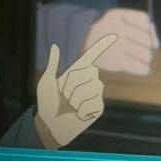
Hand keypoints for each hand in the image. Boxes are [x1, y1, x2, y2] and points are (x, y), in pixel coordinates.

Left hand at [34, 33, 116, 148]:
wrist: (51, 124)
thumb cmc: (47, 104)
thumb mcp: (47, 82)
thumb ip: (53, 65)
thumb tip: (55, 46)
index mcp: (77, 73)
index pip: (91, 56)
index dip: (101, 46)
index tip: (113, 36)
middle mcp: (89, 81)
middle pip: (89, 71)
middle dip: (72, 83)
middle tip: (64, 96)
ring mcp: (95, 94)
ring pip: (91, 87)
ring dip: (75, 98)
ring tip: (69, 106)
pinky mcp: (98, 107)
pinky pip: (93, 102)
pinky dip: (81, 110)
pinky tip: (77, 114)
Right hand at [82, 8, 158, 74]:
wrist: (76, 46)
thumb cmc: (100, 34)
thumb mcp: (114, 19)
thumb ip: (136, 24)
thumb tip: (156, 43)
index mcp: (116, 16)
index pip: (144, 20)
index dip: (149, 30)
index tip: (146, 39)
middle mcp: (117, 29)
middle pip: (146, 39)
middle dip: (146, 47)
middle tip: (138, 51)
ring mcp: (117, 46)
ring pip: (146, 54)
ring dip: (145, 59)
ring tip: (138, 60)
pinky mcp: (116, 62)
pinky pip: (140, 67)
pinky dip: (143, 69)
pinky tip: (141, 69)